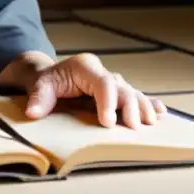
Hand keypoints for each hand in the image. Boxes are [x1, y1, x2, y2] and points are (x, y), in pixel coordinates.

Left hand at [20, 52, 166, 128]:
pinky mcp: (117, 92)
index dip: (108, 102)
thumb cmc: (46, 82)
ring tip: (150, 122)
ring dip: (143, 107)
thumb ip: (38, 97)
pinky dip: (148, 103)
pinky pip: (136, 96)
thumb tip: (33, 112)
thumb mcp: (40, 86)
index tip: (107, 122)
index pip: (102, 82)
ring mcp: (112, 82)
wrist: (51, 77)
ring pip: (132, 92)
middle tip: (134, 127)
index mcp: (85, 67)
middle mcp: (102, 72)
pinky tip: (160, 111)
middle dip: (130, 107)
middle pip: (122, 88)